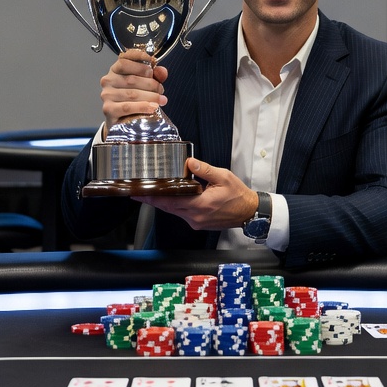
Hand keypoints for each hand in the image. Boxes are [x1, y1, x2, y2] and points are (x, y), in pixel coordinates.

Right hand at [99, 48, 167, 129]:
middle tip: (160, 90)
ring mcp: (107, 95)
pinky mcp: (108, 110)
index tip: (152, 62)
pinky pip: (127, 107)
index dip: (139, 59)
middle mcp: (108, 81)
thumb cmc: (133, 100)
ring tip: (160, 100)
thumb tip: (162, 71)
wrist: (121, 121)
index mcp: (115, 70)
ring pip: (132, 94)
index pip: (124, 60)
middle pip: (132, 79)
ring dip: (150, 96)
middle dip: (151, 84)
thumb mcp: (145, 84)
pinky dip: (142, 107)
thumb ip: (154, 75)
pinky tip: (153, 108)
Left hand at [132, 157, 257, 231]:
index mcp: (201, 204)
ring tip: (150, 193)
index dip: (153, 197)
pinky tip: (169, 198)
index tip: (139, 193)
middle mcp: (196, 216)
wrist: (249, 213)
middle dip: (152, 200)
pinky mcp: (199, 223)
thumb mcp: (224, 177)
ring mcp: (196, 222)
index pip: (171, 201)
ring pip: (173, 212)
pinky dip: (173, 206)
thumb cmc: (238, 195)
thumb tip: (190, 162)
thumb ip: (205, 170)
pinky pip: (181, 214)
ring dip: (162, 203)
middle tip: (137, 192)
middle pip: (168, 208)